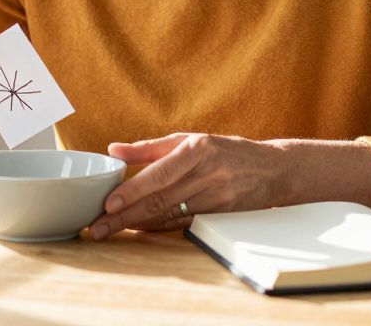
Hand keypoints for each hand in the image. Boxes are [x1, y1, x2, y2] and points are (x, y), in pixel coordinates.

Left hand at [89, 133, 286, 239]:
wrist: (272, 169)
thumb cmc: (224, 150)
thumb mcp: (189, 139)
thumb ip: (149, 147)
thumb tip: (113, 150)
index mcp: (198, 149)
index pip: (159, 174)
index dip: (133, 191)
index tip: (108, 203)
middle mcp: (208, 174)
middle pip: (160, 200)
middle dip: (125, 216)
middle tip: (98, 226)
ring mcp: (216, 198)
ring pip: (170, 215)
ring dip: (137, 224)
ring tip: (109, 230)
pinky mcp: (220, 216)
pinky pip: (183, 224)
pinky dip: (158, 228)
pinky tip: (138, 230)